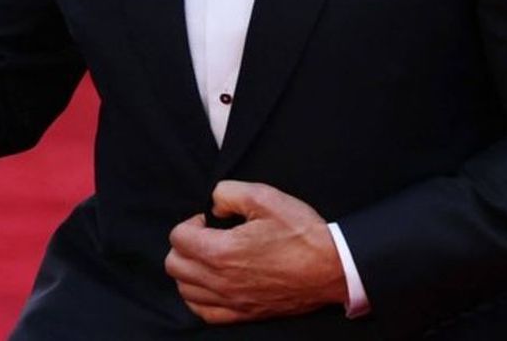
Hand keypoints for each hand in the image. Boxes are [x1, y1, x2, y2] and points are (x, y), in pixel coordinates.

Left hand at [164, 181, 347, 324]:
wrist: (332, 267)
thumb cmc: (302, 234)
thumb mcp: (264, 196)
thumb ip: (227, 193)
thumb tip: (212, 206)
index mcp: (223, 252)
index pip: (178, 238)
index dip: (190, 223)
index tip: (208, 221)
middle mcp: (222, 281)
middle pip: (174, 265)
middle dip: (185, 246)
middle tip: (207, 237)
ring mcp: (232, 301)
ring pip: (185, 290)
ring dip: (190, 271)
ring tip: (209, 258)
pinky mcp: (245, 314)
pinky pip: (204, 312)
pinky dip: (199, 297)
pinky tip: (211, 283)